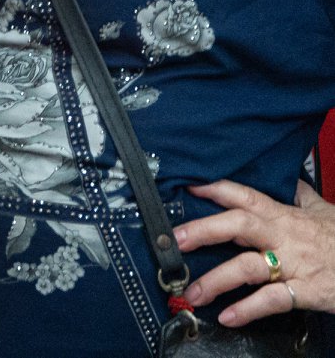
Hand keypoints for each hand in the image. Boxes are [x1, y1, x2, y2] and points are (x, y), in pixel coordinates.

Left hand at [176, 180, 334, 323]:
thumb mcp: (324, 212)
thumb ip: (299, 196)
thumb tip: (286, 179)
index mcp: (285, 216)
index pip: (245, 196)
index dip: (216, 189)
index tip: (189, 188)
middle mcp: (285, 236)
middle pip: (239, 224)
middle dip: (204, 230)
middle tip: (176, 239)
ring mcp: (295, 264)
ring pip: (249, 266)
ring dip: (216, 279)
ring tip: (193, 292)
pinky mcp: (308, 291)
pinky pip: (273, 300)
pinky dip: (248, 309)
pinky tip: (228, 316)